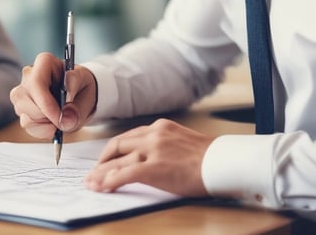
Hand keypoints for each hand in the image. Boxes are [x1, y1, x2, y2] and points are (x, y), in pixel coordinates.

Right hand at [9, 52, 96, 138]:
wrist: (79, 95)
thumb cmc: (80, 84)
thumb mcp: (85, 82)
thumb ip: (76, 93)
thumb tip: (67, 113)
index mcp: (44, 62)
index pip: (36, 83)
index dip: (46, 104)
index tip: (61, 117)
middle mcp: (28, 76)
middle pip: (25, 101)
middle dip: (47, 116)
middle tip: (66, 119)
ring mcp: (22, 93)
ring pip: (25, 116)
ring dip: (46, 124)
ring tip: (61, 118)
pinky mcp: (21, 109)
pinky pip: (27, 125)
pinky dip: (44, 130)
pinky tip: (54, 123)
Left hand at [84, 119, 214, 195]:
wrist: (224, 162)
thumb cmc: (211, 157)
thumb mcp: (184, 141)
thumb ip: (165, 145)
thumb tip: (151, 159)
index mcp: (160, 127)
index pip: (128, 136)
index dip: (113, 150)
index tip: (105, 159)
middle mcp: (153, 134)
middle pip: (117, 145)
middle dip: (102, 161)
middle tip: (93, 173)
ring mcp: (153, 150)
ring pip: (117, 161)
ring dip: (101, 174)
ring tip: (91, 183)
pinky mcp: (154, 168)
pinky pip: (124, 174)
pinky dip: (110, 181)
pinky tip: (102, 188)